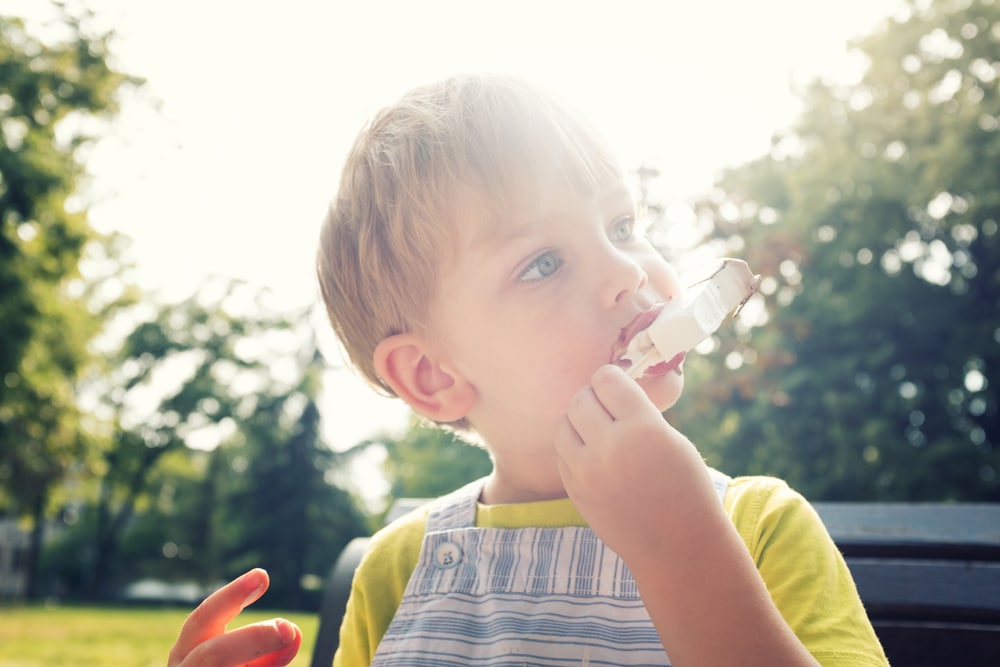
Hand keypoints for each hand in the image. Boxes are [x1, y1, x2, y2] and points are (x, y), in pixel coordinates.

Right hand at [168, 568, 301, 666]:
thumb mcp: (247, 664)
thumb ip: (266, 653)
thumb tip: (292, 633)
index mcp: (189, 652)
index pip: (205, 619)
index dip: (231, 596)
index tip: (262, 576)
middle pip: (210, 655)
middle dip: (250, 640)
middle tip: (288, 629)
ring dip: (258, 664)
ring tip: (288, 639)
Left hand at [553, 364, 721, 568]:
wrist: (678, 546)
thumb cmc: (685, 488)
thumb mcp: (674, 441)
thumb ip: (639, 414)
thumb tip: (610, 390)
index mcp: (643, 428)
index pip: (607, 379)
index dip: (610, 379)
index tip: (615, 385)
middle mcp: (611, 447)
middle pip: (580, 399)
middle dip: (592, 397)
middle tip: (605, 407)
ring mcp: (588, 471)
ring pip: (563, 425)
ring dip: (578, 422)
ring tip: (596, 430)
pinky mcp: (575, 491)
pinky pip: (562, 455)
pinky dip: (574, 450)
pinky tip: (594, 457)